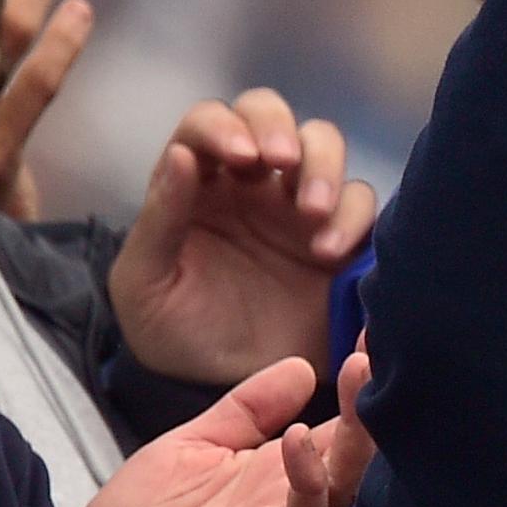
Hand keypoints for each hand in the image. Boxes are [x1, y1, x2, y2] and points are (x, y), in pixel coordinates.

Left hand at [63, 347, 371, 506]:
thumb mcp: (195, 446)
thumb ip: (246, 411)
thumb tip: (300, 366)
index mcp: (277, 474)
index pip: (335, 425)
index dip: (356, 384)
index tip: (372, 333)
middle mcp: (286, 504)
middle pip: (350, 455)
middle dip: (369, 403)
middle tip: (376, 349)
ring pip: (338, 488)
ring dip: (355, 439)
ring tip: (357, 377)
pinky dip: (306, 485)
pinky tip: (300, 441)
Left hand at [109, 89, 377, 384]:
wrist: (225, 392)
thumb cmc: (175, 333)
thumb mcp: (144, 282)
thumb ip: (159, 219)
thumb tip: (183, 156)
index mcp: (198, 183)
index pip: (208, 123)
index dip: (224, 126)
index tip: (239, 156)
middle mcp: (251, 182)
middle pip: (270, 114)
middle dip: (277, 127)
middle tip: (279, 162)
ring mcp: (300, 207)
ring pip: (323, 145)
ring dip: (322, 164)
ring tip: (312, 211)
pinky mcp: (343, 241)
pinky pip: (363, 205)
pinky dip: (354, 217)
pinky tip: (330, 253)